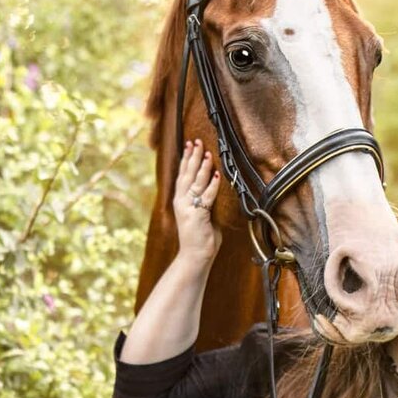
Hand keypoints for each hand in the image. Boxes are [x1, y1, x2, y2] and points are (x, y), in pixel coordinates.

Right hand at [172, 139, 221, 263]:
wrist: (194, 256)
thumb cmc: (200, 237)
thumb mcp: (201, 214)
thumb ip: (205, 201)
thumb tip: (213, 188)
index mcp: (180, 200)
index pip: (182, 175)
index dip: (186, 159)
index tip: (189, 145)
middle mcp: (181, 201)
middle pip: (187, 174)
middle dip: (193, 157)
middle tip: (197, 141)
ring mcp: (188, 208)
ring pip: (196, 182)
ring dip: (202, 167)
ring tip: (207, 153)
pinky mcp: (197, 216)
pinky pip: (207, 197)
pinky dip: (212, 186)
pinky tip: (217, 175)